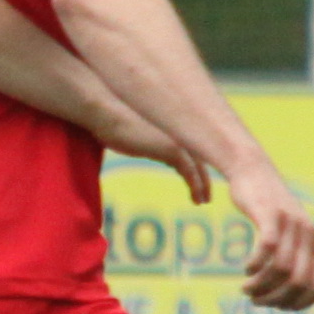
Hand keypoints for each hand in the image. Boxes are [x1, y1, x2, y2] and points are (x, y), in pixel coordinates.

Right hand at [95, 103, 211, 203]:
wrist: (107, 112)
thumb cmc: (114, 118)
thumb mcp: (139, 130)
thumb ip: (152, 138)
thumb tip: (155, 149)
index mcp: (176, 123)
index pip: (195, 146)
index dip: (199, 165)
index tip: (199, 180)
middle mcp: (182, 129)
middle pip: (202, 156)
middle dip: (204, 178)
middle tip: (206, 196)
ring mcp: (179, 138)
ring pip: (199, 167)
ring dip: (202, 186)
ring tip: (202, 201)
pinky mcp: (172, 149)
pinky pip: (190, 172)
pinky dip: (196, 186)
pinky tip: (196, 199)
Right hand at [227, 162, 313, 309]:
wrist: (255, 173)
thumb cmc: (278, 211)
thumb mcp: (302, 239)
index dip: (300, 303)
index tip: (278, 305)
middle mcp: (309, 235)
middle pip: (300, 282)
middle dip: (277, 298)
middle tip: (256, 300)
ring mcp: (291, 224)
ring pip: (281, 269)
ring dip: (261, 286)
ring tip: (247, 289)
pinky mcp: (271, 214)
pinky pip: (267, 248)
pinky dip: (256, 265)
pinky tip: (247, 269)